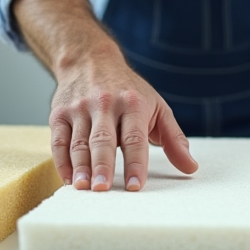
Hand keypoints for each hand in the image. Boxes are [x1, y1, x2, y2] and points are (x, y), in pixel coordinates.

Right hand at [49, 44, 197, 190]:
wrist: (90, 60)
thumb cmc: (128, 90)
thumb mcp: (157, 107)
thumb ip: (174, 139)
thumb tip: (190, 167)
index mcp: (133, 104)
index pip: (135, 138)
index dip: (135, 163)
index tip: (135, 186)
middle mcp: (105, 104)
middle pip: (103, 140)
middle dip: (103, 166)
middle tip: (103, 189)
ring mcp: (80, 108)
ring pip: (79, 142)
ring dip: (80, 167)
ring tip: (84, 187)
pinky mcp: (59, 113)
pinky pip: (59, 141)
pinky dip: (62, 162)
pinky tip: (69, 179)